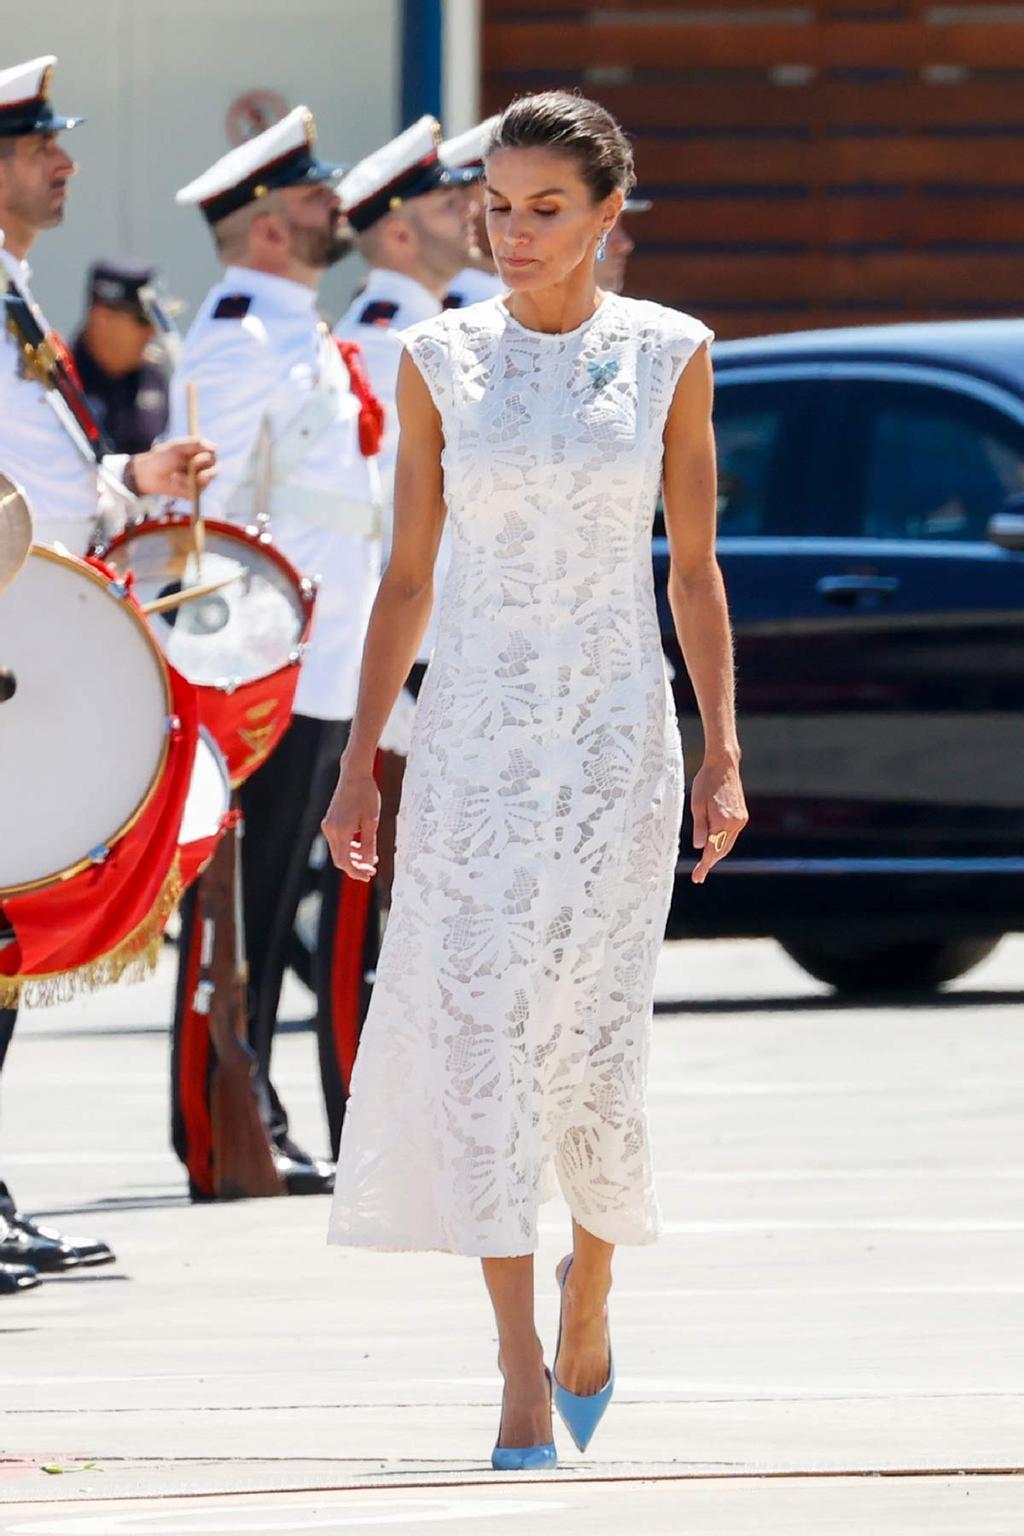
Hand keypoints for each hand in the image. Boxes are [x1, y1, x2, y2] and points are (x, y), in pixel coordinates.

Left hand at [131, 437, 216, 498]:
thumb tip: (215, 447)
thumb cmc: (160, 458)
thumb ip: (194, 444)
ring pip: (209, 477)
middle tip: (192, 463)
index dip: (208, 452)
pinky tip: (177, 482)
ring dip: (194, 475)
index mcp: (197, 453)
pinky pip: (199, 489)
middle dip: (202, 462)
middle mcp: (201, 466)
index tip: (199, 451)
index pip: (212, 452)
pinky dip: (188, 485)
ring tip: (178, 474)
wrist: (148, 475)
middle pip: (214, 464)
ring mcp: (199, 480)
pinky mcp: (195, 492)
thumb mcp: (177, 447)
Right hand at [321, 763, 380, 881]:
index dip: (357, 872)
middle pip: (339, 859)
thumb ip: (369, 845)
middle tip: (371, 870)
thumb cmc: (366, 795)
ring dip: (353, 858)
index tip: (369, 875)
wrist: (354, 774)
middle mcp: (330, 830)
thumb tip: (369, 863)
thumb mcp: (372, 822)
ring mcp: (328, 825)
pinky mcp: (330, 821)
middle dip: (355, 867)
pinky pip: (337, 841)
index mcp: (340, 831)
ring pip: (338, 851)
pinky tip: (362, 846)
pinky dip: (349, 847)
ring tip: (370, 858)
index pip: (345, 862)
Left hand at [690, 754, 747, 884]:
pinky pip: (732, 835)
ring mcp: (741, 820)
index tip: (698, 877)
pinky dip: (723, 842)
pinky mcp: (742, 815)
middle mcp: (735, 823)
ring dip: (717, 853)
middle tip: (699, 875)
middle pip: (722, 850)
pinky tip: (714, 846)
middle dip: (710, 863)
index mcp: (722, 821)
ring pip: (728, 844)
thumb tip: (700, 847)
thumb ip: (700, 827)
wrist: (724, 765)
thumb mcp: (697, 804)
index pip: (712, 850)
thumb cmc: (706, 781)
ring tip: (704, 863)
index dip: (704, 866)